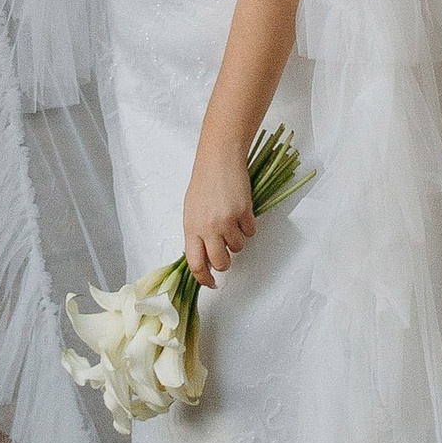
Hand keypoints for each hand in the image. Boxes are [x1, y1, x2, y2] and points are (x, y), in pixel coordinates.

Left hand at [181, 132, 255, 286]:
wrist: (219, 159)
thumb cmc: (204, 182)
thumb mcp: (191, 211)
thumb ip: (196, 234)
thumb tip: (204, 256)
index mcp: (191, 228)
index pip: (195, 264)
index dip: (204, 278)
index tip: (211, 283)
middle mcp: (208, 228)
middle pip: (220, 262)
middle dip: (225, 262)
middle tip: (226, 252)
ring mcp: (226, 221)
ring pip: (238, 247)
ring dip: (237, 238)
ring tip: (232, 220)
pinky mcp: (244, 213)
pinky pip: (250, 232)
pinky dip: (248, 225)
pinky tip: (241, 211)